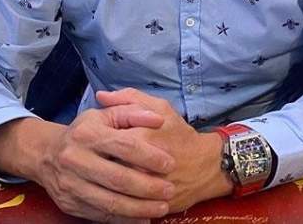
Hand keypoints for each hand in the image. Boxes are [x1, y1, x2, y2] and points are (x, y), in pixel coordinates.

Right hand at [35, 105, 175, 221]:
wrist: (47, 154)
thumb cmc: (86, 131)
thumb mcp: (106, 114)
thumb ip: (133, 112)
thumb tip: (158, 119)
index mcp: (87, 133)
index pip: (124, 146)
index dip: (150, 156)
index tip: (170, 163)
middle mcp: (76, 159)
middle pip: (118, 178)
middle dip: (148, 187)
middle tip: (170, 190)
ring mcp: (71, 185)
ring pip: (109, 202)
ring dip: (139, 208)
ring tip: (162, 207)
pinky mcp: (70, 204)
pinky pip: (100, 215)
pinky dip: (124, 219)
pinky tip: (143, 219)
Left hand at [97, 88, 232, 212]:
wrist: (205, 166)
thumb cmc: (179, 134)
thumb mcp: (161, 107)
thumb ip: (130, 98)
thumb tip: (100, 95)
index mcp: (141, 137)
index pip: (104, 137)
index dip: (98, 138)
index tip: (100, 139)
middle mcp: (139, 164)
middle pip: (103, 163)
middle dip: (98, 160)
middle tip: (100, 157)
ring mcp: (142, 189)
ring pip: (109, 186)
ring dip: (103, 180)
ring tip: (105, 173)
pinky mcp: (145, 206)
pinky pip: (119, 203)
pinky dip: (112, 197)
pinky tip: (112, 190)